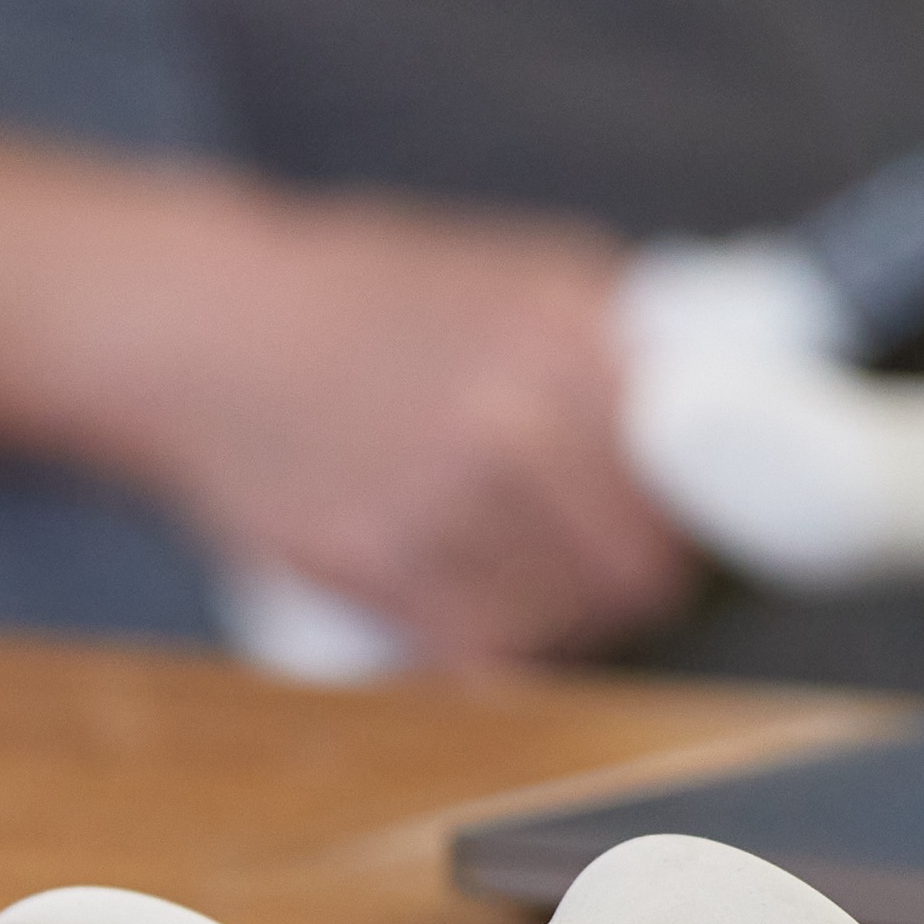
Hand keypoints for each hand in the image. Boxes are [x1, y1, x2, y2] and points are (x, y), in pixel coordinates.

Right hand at [0, 15, 693, 663]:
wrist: (187, 325)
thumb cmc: (351, 296)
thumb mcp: (500, 266)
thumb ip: (613, 329)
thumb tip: (735, 383)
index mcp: (562, 326)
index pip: (691, 463)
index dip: (690, 501)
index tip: (683, 513)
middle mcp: (514, 410)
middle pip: (642, 560)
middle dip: (627, 567)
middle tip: (592, 551)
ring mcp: (445, 497)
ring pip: (571, 618)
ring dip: (557, 612)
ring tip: (508, 566)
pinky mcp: (378, 571)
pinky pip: (486, 657)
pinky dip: (486, 653)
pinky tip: (465, 614)